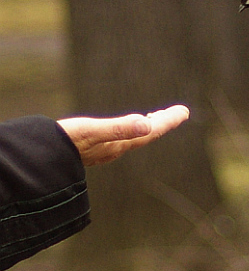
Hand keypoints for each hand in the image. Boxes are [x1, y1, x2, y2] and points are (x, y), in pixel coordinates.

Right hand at [57, 105, 189, 166]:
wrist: (41, 158)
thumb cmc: (65, 141)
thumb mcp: (92, 131)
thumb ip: (119, 128)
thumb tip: (147, 124)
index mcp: (119, 143)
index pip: (150, 131)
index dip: (168, 121)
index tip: (184, 112)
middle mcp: (115, 148)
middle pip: (146, 134)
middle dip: (162, 123)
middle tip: (179, 113)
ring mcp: (104, 149)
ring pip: (133, 137)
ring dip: (147, 126)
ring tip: (157, 118)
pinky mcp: (94, 148)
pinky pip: (120, 138)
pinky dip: (130, 129)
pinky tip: (125, 128)